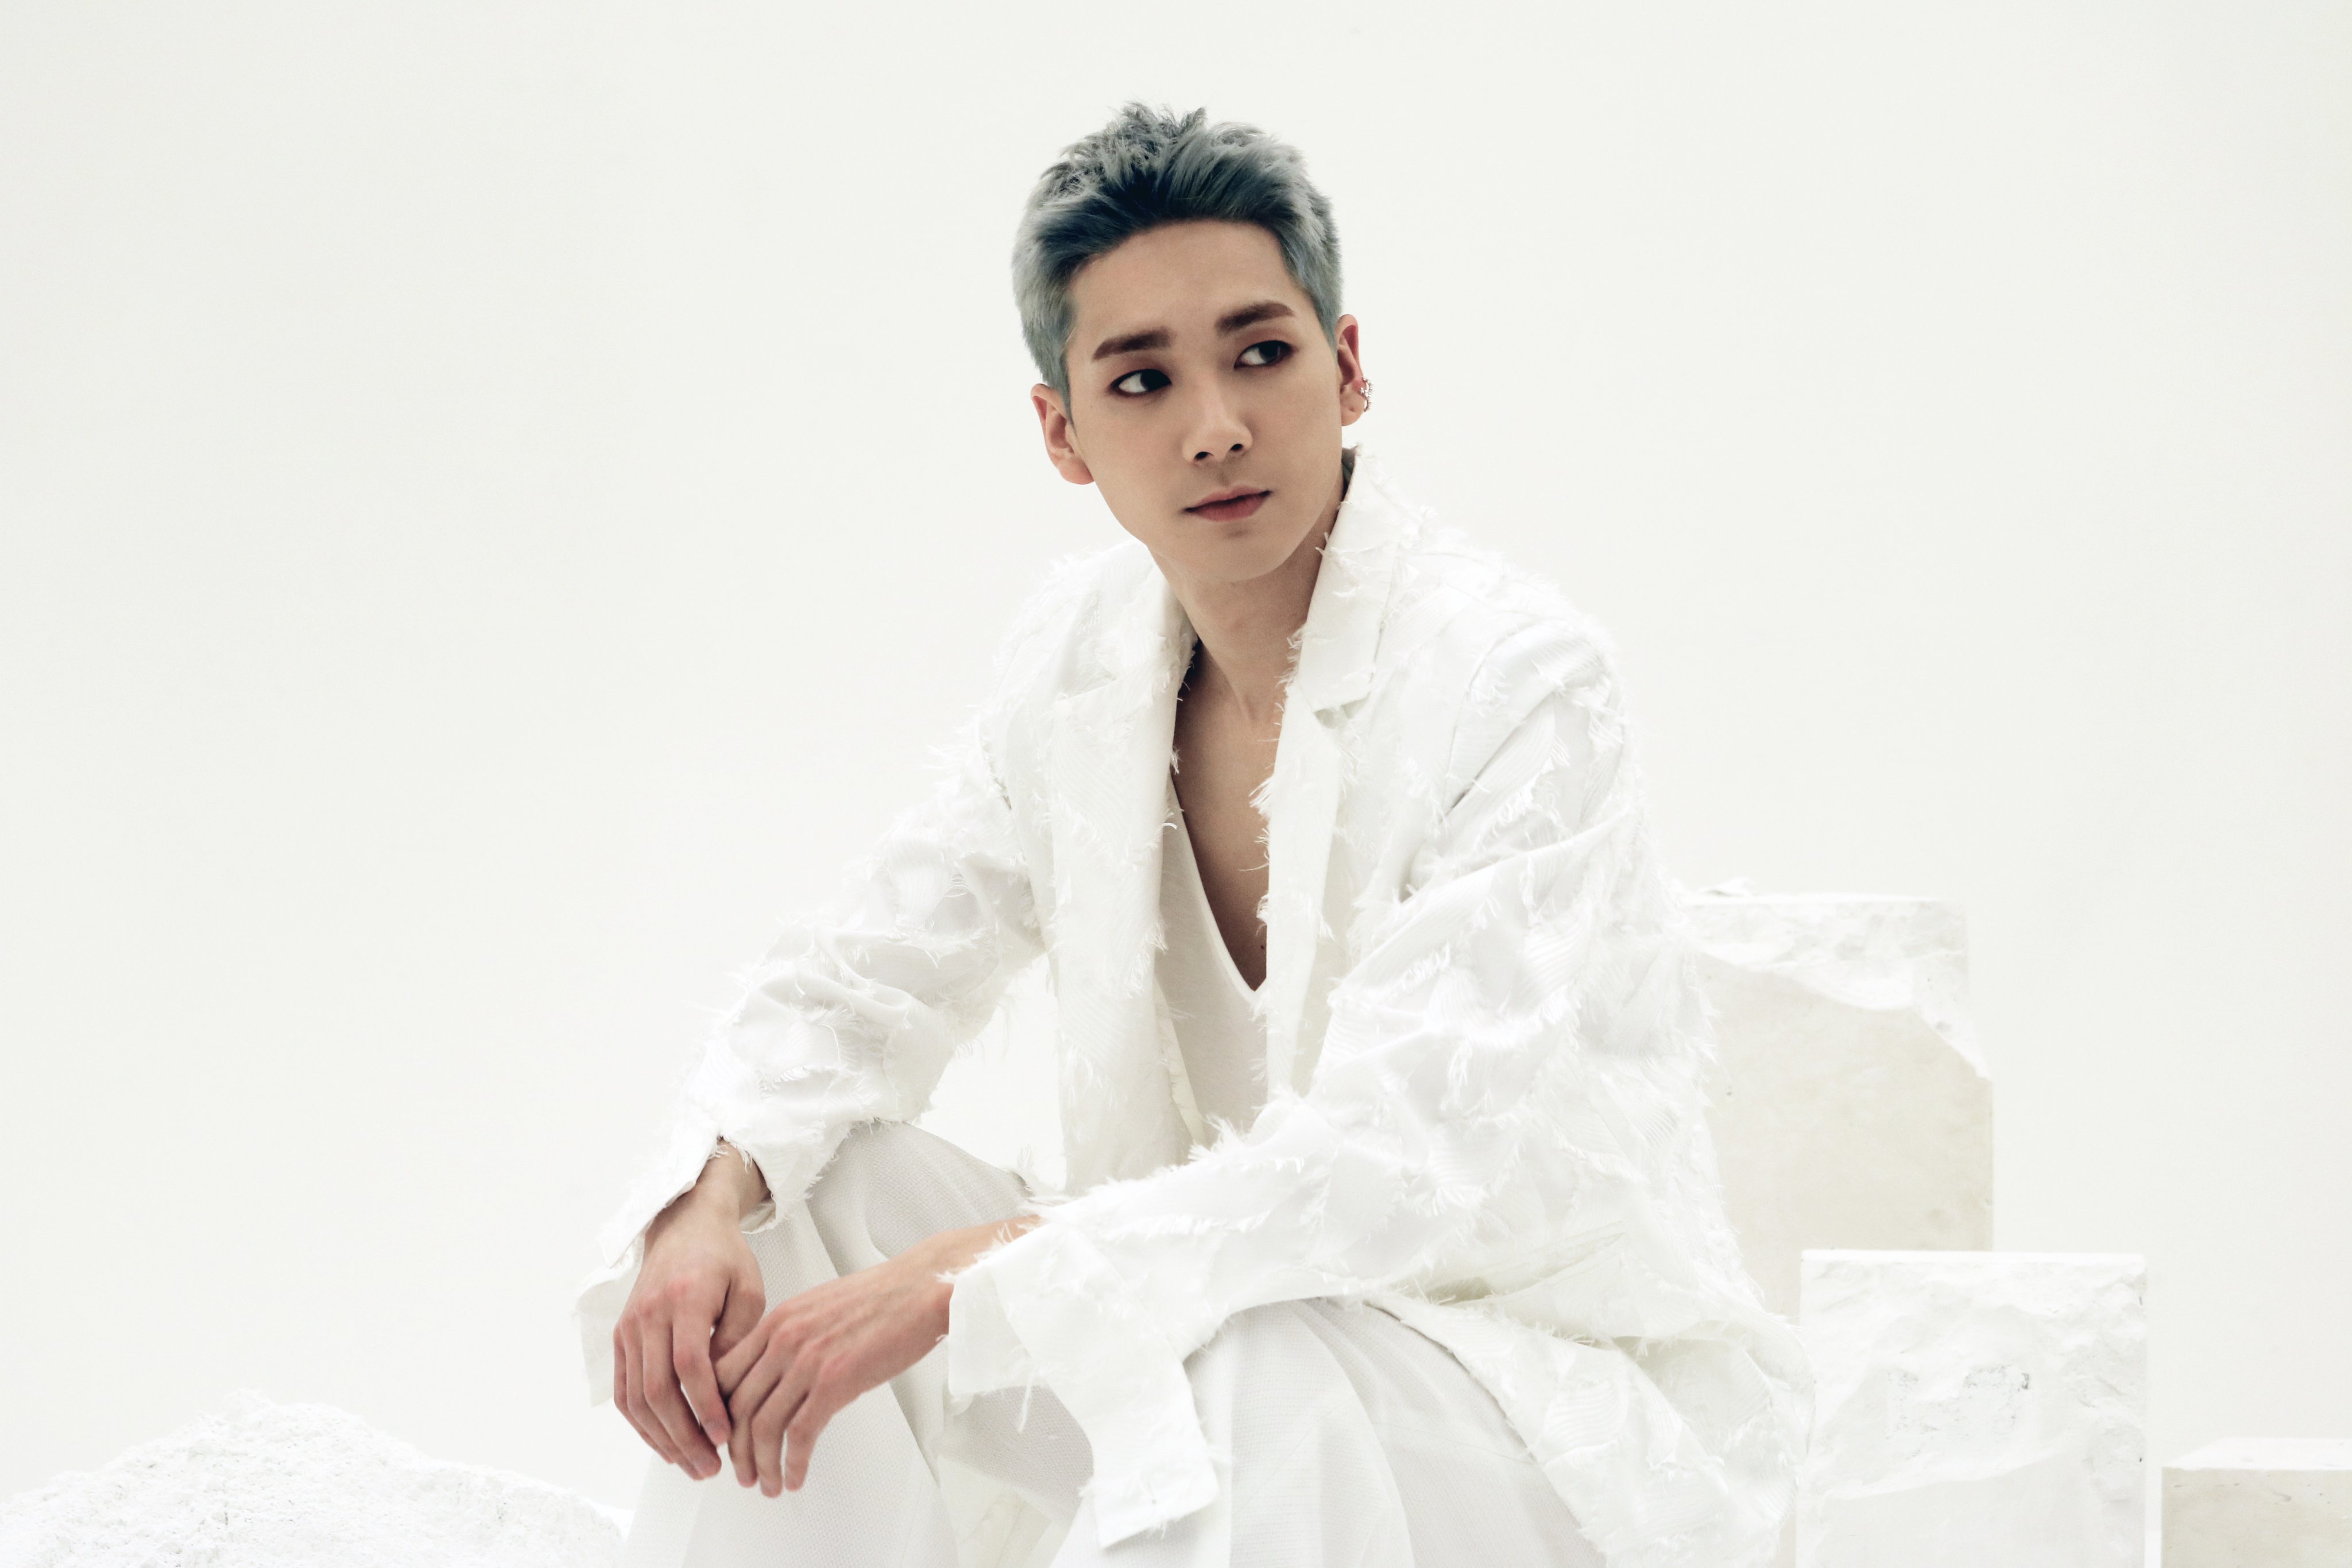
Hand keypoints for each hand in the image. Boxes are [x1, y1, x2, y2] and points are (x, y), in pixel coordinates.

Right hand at [613, 1167, 766, 1479]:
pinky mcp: (621, 1338)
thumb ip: (740, 1337)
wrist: (684, 1227)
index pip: (689, 1364)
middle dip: (684, 1435)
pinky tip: (665, 1444)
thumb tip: (730, 1391)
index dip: (705, 1405)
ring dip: (662, 1438)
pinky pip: (624, 1390)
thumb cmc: (724, 1258)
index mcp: (686, 1297)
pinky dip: (642, 1424)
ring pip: (636, 1397)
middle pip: (658, 1389)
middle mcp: (649, 1314)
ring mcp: (629, 1327)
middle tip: (710, 1466)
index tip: (725, 1435)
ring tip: (691, 1465)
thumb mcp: (748, 1288)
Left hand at [714, 1215, 1035, 1495]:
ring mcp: (807, 1360)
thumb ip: (790, 1336)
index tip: (724, 1438)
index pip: (724, 1375)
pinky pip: (799, 1434)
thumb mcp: (819, 1308)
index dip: (718, 1414)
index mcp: (777, 1320)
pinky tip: (796, 1478)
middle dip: (734, 1450)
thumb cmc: (882, 1298)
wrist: (922, 1289)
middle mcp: (783, 1339)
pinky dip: (792, 1464)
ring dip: (761, 1465)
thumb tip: (777, 1374)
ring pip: (762, 1426)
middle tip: (741, 1473)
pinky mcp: (836, 1381)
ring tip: (768, 1485)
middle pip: (736, 1406)